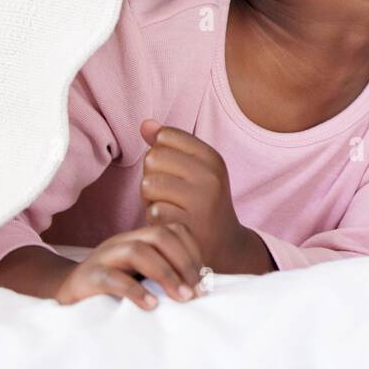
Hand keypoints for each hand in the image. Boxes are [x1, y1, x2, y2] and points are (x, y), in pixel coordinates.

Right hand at [54, 224, 204, 308]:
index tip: (204, 280)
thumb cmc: (113, 290)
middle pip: (159, 236)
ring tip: (180, 298)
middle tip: (195, 292)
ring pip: (137, 251)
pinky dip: (135, 291)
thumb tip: (202, 287)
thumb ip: (166, 276)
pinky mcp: (87, 278)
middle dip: (183, 262)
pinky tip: (150, 306)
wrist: (66, 297)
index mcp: (139, 239)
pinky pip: (112, 278)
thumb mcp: (143, 278)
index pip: (174, 231)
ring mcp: (103, 257)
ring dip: (165, 274)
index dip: (193, 252)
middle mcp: (123, 242)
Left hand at [139, 120, 269, 273]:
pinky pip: (153, 210)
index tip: (173, 170)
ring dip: (150, 198)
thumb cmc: (199, 203)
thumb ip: (168, 146)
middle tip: (168, 194)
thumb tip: (145, 124)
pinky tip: (170, 223)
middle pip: (154, 157)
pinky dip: (155, 219)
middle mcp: (211, 176)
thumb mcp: (192, 170)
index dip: (160, 152)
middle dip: (152, 175)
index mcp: (212, 158)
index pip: (166, 135)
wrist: (223, 245)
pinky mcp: (190, 224)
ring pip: (149, 183)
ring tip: (168, 208)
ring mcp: (202, 201)